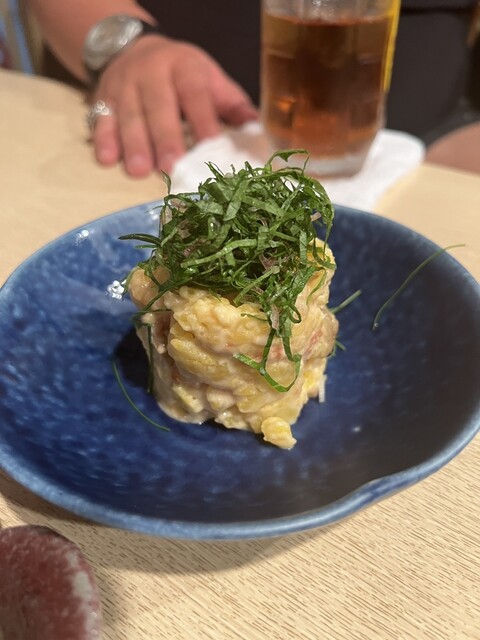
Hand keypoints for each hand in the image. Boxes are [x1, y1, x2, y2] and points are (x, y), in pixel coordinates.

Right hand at [90, 35, 257, 176]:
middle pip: (158, 106)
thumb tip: (258, 136)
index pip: (195, 94)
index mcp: (185, 67)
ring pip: (128, 116)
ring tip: (139, 172)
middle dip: (164, 138)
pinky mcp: (102, 100)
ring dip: (133, 145)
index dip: (203, 121)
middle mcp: (152, 73)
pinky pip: (100, 120)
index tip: (211, 148)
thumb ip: (233, 107)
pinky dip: (103, 141)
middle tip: (170, 167)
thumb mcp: (211, 80)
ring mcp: (124, 86)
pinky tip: (107, 160)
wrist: (133, 50)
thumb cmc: (183, 77)